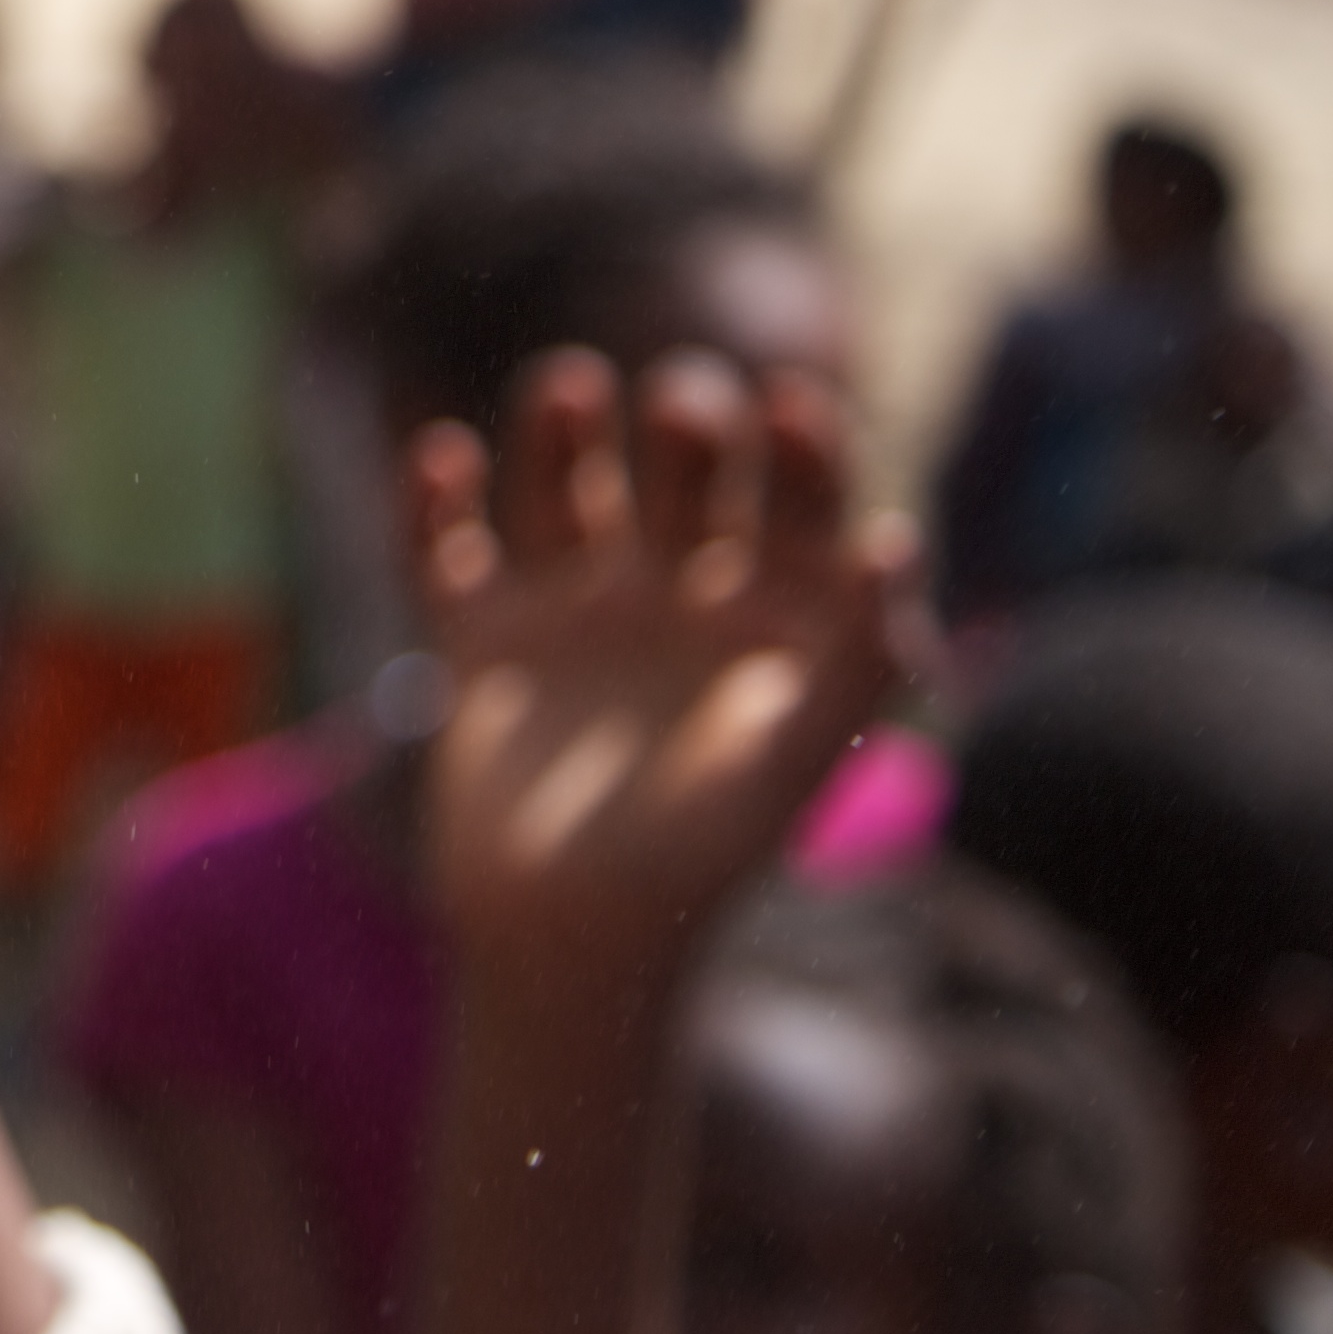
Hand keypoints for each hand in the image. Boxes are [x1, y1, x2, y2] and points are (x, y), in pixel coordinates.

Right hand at [408, 352, 916, 999]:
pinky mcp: (484, 643)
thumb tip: (896, 540)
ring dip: (562, 430)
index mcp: (771, 630)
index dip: (804, 452)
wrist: (570, 948)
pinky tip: (444, 456)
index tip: (792, 404)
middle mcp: (678, 606)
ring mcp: (577, 618)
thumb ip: (859, 660)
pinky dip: (436, 501)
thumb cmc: (700, 865)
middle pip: (686, 477)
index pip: (800, 510)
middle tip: (681, 409)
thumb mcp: (796, 763)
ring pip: (567, 489)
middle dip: (687, 428)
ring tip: (571, 385)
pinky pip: (451, 549)